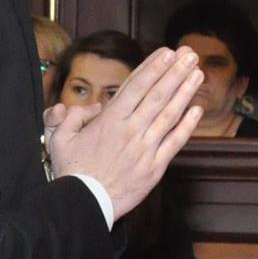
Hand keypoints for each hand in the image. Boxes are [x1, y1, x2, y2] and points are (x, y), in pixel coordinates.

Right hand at [47, 47, 202, 215]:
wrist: (83, 206)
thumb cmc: (72, 172)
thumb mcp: (60, 139)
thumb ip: (72, 117)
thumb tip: (92, 108)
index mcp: (109, 121)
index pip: (136, 86)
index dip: (153, 67)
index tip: (167, 52)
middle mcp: (131, 131)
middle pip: (157, 95)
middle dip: (175, 72)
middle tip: (189, 54)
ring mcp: (145, 149)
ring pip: (170, 115)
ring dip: (185, 92)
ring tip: (197, 73)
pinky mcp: (155, 168)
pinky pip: (175, 143)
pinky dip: (187, 125)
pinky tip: (197, 110)